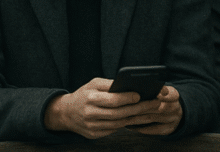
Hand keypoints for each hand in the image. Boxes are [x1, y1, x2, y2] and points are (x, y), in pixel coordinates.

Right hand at [44, 78, 180, 138]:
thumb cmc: (83, 94)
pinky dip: (126, 125)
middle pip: (119, 113)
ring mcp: (92, 126)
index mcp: (90, 98)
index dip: (127, 98)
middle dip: (138, 108)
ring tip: (150, 112)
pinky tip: (137, 120)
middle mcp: (90, 114)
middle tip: (153, 103)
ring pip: (119, 123)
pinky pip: (114, 130)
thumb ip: (108, 84)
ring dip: (136, 118)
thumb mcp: (92, 84)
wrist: (66, 113)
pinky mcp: (94, 135)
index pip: (112, 99)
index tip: (140, 94)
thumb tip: (128, 86)